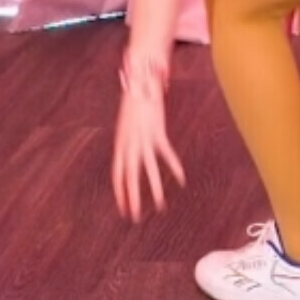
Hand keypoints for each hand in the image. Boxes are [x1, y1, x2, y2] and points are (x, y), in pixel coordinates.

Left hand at [111, 88, 185, 222]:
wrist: (138, 82)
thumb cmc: (133, 103)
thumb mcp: (126, 126)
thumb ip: (128, 141)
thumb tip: (131, 155)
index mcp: (120, 144)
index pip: (117, 175)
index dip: (120, 193)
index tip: (123, 210)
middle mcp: (130, 144)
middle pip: (129, 177)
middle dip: (132, 198)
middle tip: (134, 218)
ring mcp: (144, 139)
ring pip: (149, 170)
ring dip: (154, 189)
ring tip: (160, 206)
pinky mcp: (157, 132)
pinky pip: (166, 153)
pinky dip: (174, 165)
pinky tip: (181, 179)